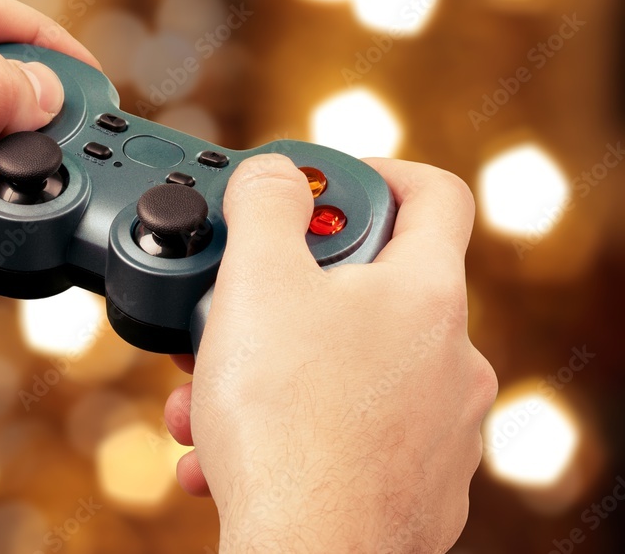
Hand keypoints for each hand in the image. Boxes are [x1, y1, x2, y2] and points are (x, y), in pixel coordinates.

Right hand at [164, 155, 496, 552]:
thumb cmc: (287, 424)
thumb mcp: (258, 281)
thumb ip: (267, 205)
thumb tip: (276, 173)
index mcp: (425, 296)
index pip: (433, 195)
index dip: (372, 173)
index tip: (318, 187)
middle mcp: (449, 361)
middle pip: (369, 289)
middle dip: (285, 292)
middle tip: (234, 305)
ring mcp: (436, 429)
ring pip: (344, 368)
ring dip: (270, 368)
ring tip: (207, 392)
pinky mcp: (412, 484)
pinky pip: (343, 430)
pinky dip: (286, 426)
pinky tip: (227, 447)